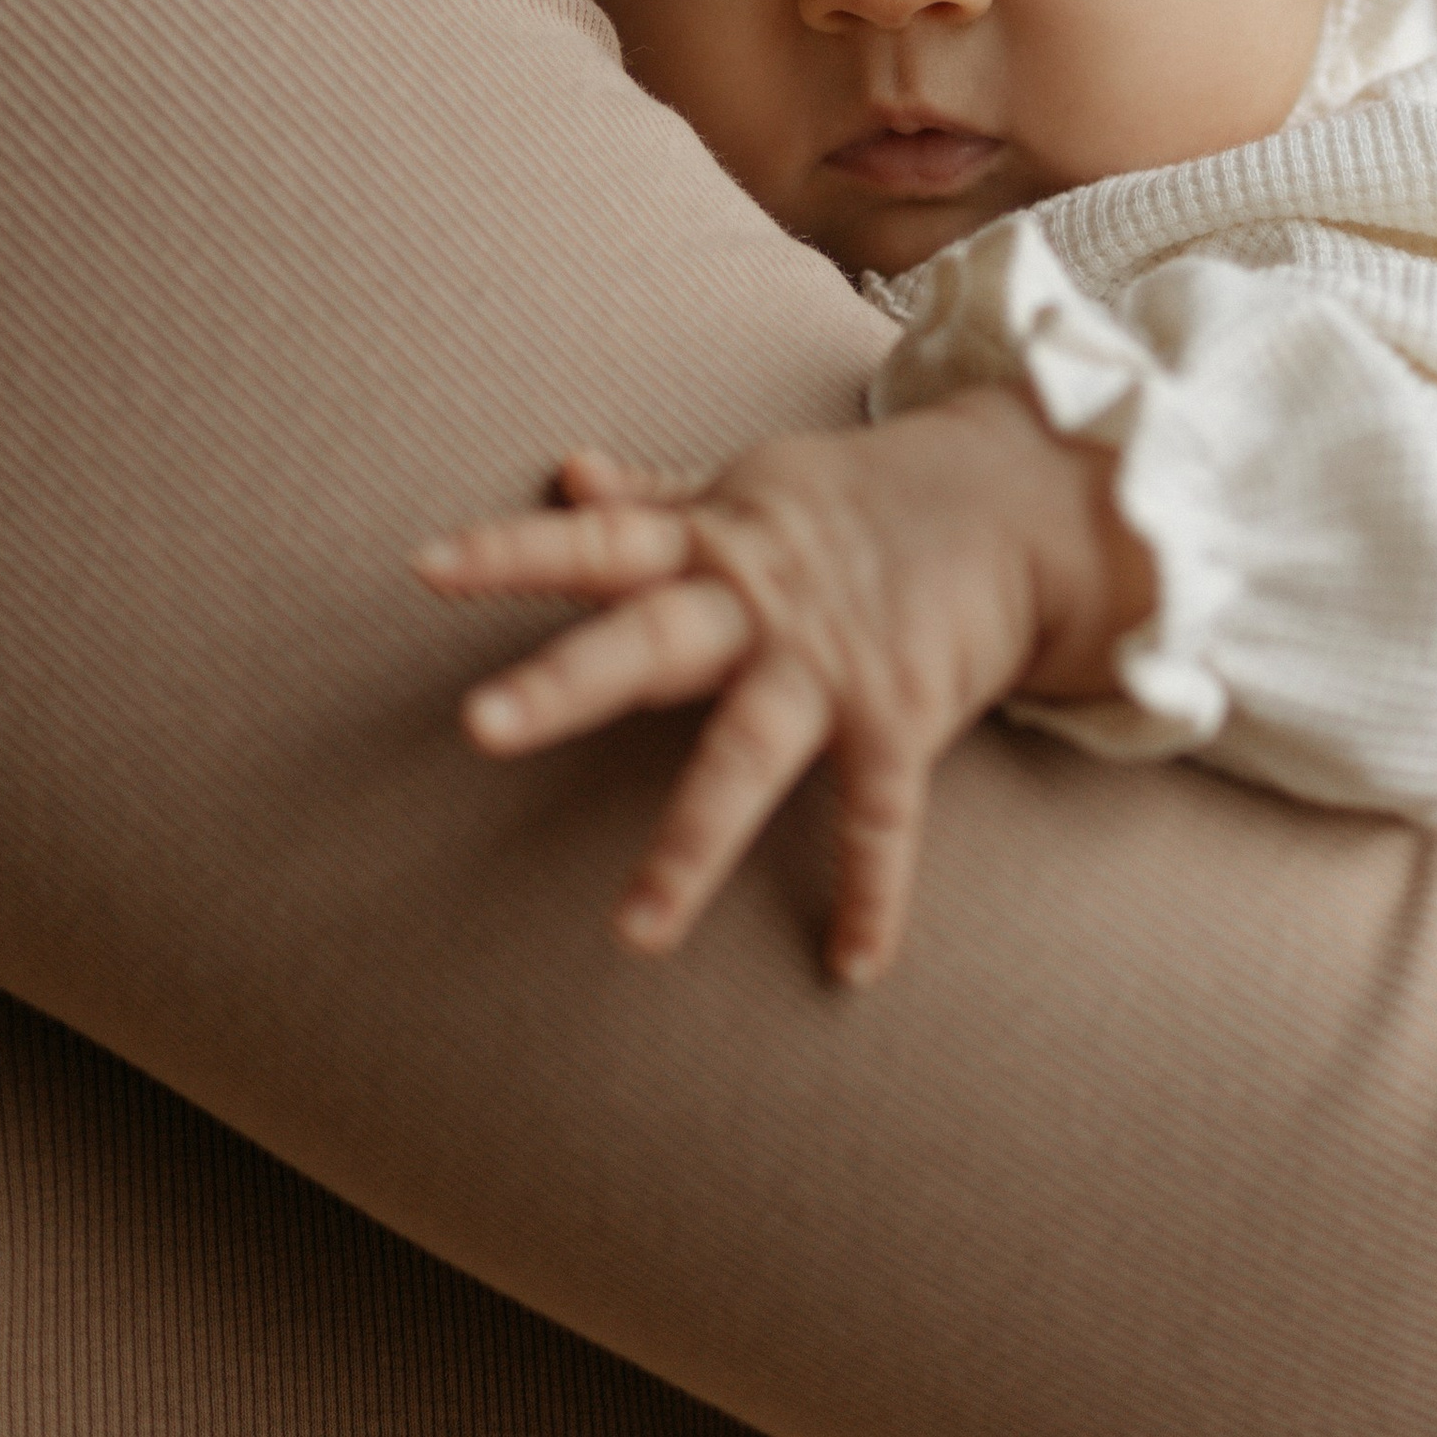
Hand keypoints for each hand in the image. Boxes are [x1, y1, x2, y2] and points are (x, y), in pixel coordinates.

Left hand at [414, 386, 1150, 984]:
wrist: (1010, 498)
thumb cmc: (854, 502)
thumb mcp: (748, 486)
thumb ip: (657, 494)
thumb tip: (569, 471)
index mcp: (709, 545)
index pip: (596, 544)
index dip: (513, 551)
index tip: (426, 565)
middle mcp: (756, 605)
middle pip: (650, 644)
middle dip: (568, 684)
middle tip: (480, 725)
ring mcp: (829, 664)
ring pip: (747, 756)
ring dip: (692, 845)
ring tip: (635, 935)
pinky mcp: (900, 715)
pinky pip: (881, 817)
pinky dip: (871, 893)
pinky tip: (852, 964)